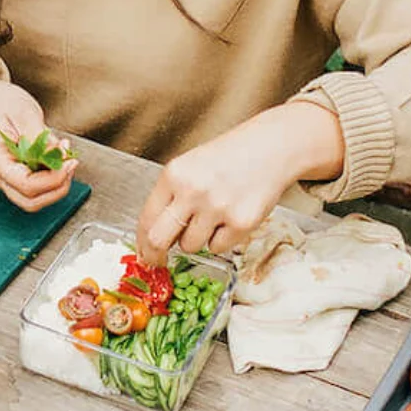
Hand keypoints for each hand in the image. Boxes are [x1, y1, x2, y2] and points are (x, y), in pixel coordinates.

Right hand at [0, 60, 77, 211]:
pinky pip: (33, 186)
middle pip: (30, 201)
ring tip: (65, 157)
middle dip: (57, 188)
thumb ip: (42, 138)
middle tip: (71, 164)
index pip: (26, 185)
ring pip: (32, 198)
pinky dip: (49, 177)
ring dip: (55, 184)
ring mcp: (2, 177)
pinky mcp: (12, 174)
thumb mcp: (24, 112)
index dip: (53, 179)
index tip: (69, 163)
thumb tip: (60, 158)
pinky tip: (56, 156)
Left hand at [135, 100, 343, 264]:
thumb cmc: (227, 158)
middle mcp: (193, 190)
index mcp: (174, 174)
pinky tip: (229, 216)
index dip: (141, 242)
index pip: (146, 218)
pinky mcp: (241, 222)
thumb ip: (170, 197)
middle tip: (159, 261)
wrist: (268, 148)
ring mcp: (217, 207)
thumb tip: (151, 237)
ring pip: (190, 246)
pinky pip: (217, 247)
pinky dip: (221, 239)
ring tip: (211, 215)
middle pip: (159, 239)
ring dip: (196, 239)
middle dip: (155, 255)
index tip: (143, 253)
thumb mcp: (189, 168)